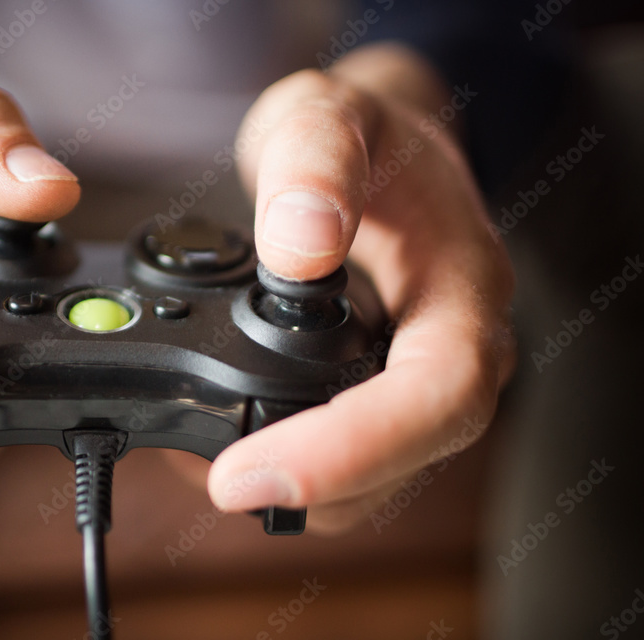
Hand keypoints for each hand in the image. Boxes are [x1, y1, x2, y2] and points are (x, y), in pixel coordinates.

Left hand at [207, 44, 515, 531]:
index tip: (252, 472)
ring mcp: (416, 381)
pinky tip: (229, 441)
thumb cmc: (365, 135)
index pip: (438, 394)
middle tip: (221, 482)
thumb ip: (316, 162)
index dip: (353, 449)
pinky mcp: (380, 397)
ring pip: (377, 479)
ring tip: (210, 462)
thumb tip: (300, 247)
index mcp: (465, 285)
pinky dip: (291, 467)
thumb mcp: (330, 114)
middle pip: (409, 461)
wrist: (378, 151)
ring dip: (300, 491)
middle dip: (316, 487)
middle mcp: (453, 349)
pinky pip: (350, 463)